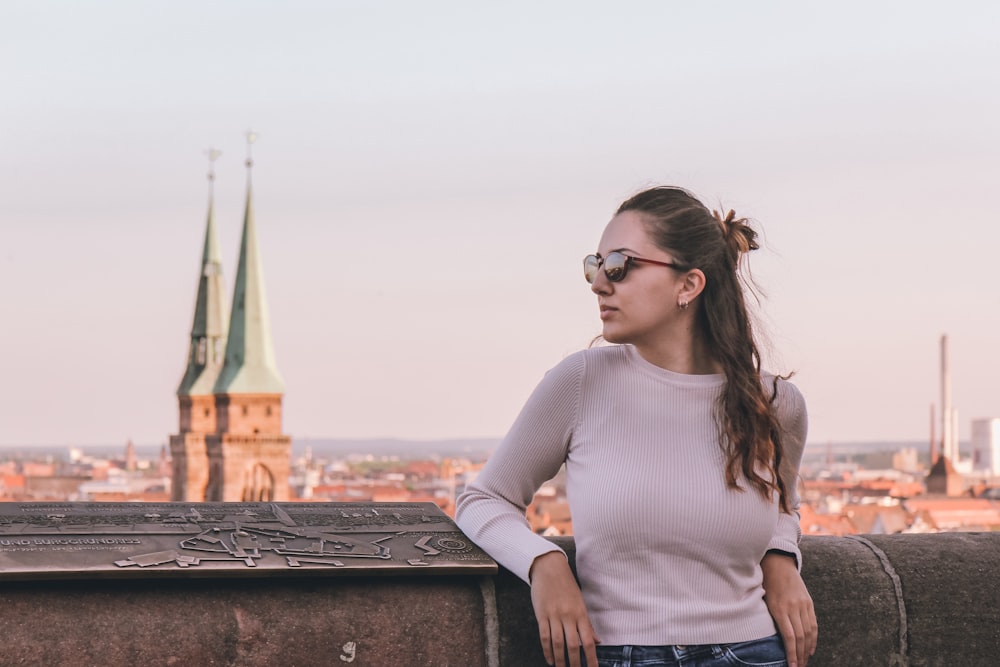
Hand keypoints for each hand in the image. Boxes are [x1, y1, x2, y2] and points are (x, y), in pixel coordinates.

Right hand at [528, 551, 599, 666]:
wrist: (549, 568)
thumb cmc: (566, 585)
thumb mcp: (580, 602)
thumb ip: (587, 624)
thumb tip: (597, 641)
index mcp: (581, 613)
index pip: (588, 641)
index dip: (592, 658)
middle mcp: (568, 616)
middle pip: (573, 645)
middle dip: (575, 663)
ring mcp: (554, 615)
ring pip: (558, 643)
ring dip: (560, 660)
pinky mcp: (541, 615)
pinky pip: (544, 636)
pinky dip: (547, 650)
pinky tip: (550, 659)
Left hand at [761, 552, 816, 666]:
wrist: (777, 563)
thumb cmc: (765, 583)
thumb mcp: (762, 600)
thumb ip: (769, 618)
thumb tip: (771, 639)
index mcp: (779, 608)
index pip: (789, 636)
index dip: (791, 653)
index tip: (791, 666)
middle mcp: (793, 607)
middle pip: (801, 637)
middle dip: (800, 655)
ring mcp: (803, 604)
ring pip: (809, 632)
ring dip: (807, 650)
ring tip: (804, 662)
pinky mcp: (809, 602)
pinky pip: (813, 623)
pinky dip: (813, 638)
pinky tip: (810, 649)